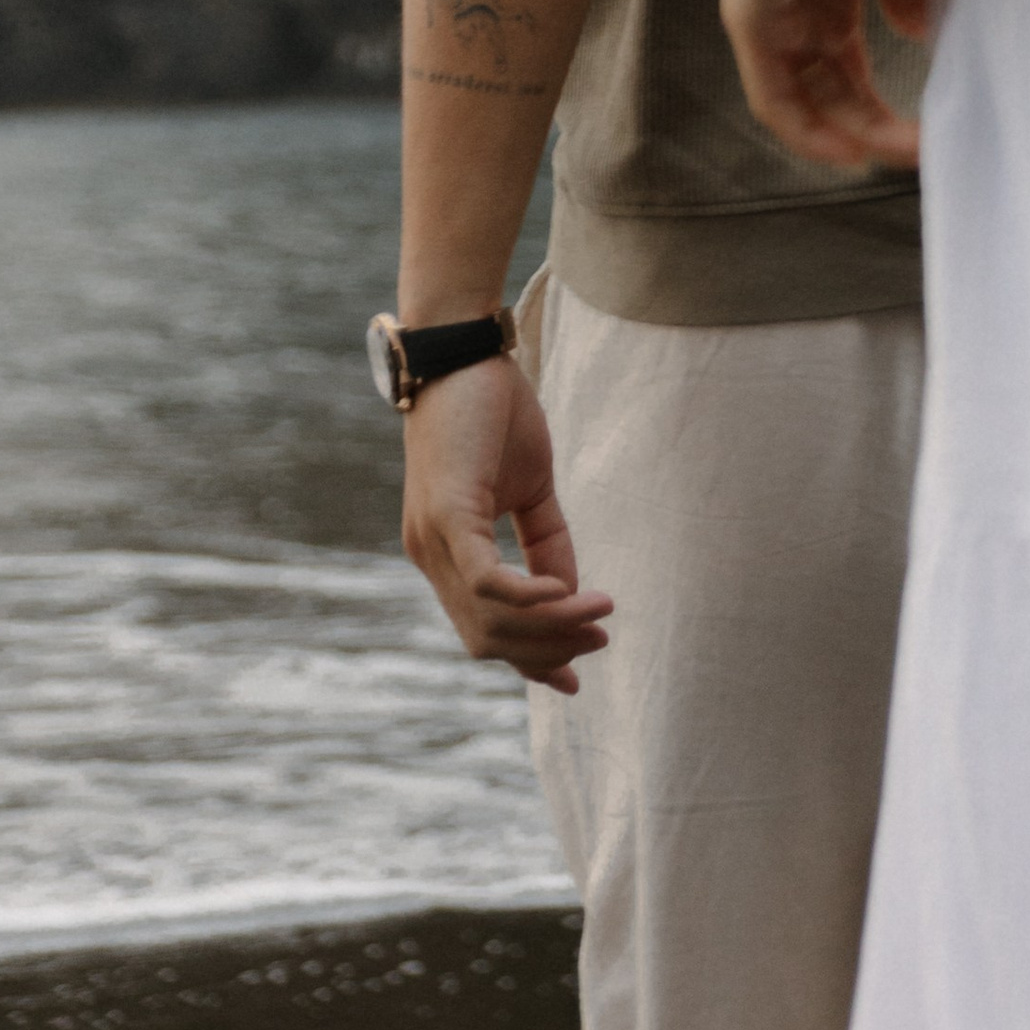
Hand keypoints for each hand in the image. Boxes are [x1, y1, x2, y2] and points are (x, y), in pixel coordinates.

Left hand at [399, 351, 613, 691]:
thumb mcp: (530, 487)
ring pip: (488, 620)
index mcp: (446, 554)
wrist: (462, 349)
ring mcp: (433, 539)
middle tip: (600, 639)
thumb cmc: (493, 410)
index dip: (529, 661)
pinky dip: (527, 598)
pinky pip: (483, 582)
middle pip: (486, 639)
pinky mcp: (447, 514)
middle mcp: (429, 556)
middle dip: (547, 650)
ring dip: (550, 628)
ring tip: (598, 613)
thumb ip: (546, 543)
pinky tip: (565, 596)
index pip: (483, 631)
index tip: (574, 679)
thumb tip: (571, 598)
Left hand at [721, 0, 930, 169]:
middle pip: (825, 91)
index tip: (923, 135)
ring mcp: (766, 16)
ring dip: (846, 133)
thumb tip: (914, 35)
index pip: (844, 70)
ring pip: (801, 100)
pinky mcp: (750, 16)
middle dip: (871, 127)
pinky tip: (845, 148)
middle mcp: (790, 11)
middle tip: (918, 152)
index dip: (879, 109)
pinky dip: (805, 128)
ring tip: (890, 155)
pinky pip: (772, 93)